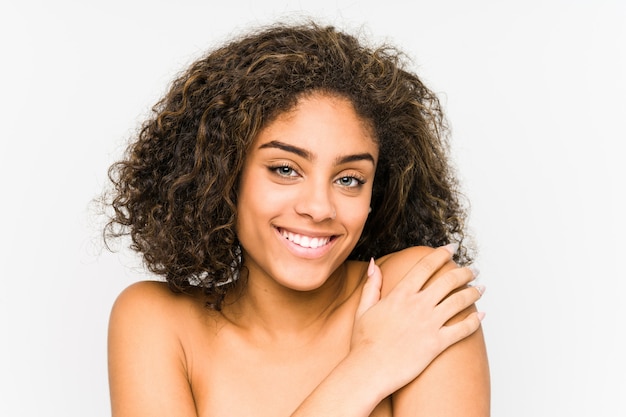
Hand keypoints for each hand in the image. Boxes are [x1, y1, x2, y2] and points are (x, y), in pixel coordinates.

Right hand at [351, 245, 483, 395]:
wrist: (369, 370)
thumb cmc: (364, 342)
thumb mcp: (364, 308)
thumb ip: (372, 284)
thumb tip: (373, 263)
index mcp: (400, 294)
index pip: (425, 266)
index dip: (441, 254)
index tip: (451, 248)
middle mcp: (418, 305)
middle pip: (448, 281)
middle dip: (464, 272)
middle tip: (472, 270)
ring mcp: (429, 324)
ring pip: (459, 302)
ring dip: (473, 292)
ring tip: (481, 288)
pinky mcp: (437, 344)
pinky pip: (462, 330)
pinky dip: (475, 321)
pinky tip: (482, 315)